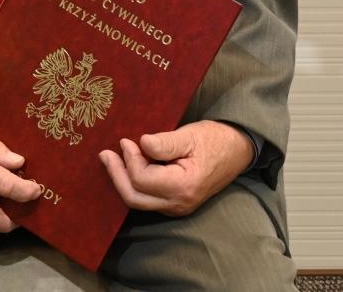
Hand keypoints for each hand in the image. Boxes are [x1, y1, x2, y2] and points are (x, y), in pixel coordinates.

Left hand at [98, 119, 251, 216]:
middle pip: (135, 198)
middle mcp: (179, 203)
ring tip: (112, 159)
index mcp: (183, 186)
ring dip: (123, 180)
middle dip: (116, 175)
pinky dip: (134, 184)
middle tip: (105, 154)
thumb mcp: (189, 136)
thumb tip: (141, 144)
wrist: (237, 151)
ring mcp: (177, 206)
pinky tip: (128, 167)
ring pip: (139, 201)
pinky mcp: (175, 203)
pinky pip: (148, 199)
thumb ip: (165, 143)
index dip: (129, 160)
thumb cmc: (214, 140)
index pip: (143, 179)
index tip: (125, 141)